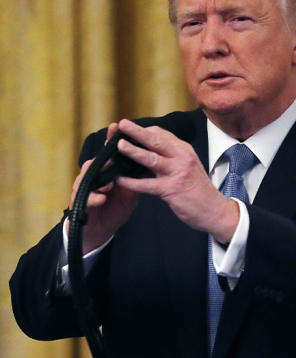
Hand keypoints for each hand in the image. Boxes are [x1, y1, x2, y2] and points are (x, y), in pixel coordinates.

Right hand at [67, 123, 139, 252]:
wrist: (100, 229)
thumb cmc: (114, 206)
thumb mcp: (130, 190)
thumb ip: (136, 176)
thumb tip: (152, 160)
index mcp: (108, 171)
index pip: (110, 153)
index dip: (111, 140)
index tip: (116, 127)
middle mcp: (95, 177)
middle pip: (95, 162)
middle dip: (102, 158)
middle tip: (111, 157)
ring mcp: (86, 189)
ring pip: (87, 177)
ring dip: (99, 180)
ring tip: (109, 184)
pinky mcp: (80, 204)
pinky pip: (85, 199)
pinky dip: (94, 198)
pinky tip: (101, 198)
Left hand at [111, 119, 238, 241]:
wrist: (215, 210)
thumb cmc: (199, 189)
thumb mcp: (189, 166)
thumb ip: (172, 156)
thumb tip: (150, 148)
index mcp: (185, 151)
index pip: (162, 134)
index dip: (144, 130)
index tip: (130, 129)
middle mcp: (182, 158)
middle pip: (156, 141)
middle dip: (137, 132)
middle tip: (122, 124)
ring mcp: (177, 173)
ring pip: (151, 159)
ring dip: (133, 151)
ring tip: (118, 146)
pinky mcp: (172, 189)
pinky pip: (147, 184)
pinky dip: (132, 182)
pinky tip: (120, 180)